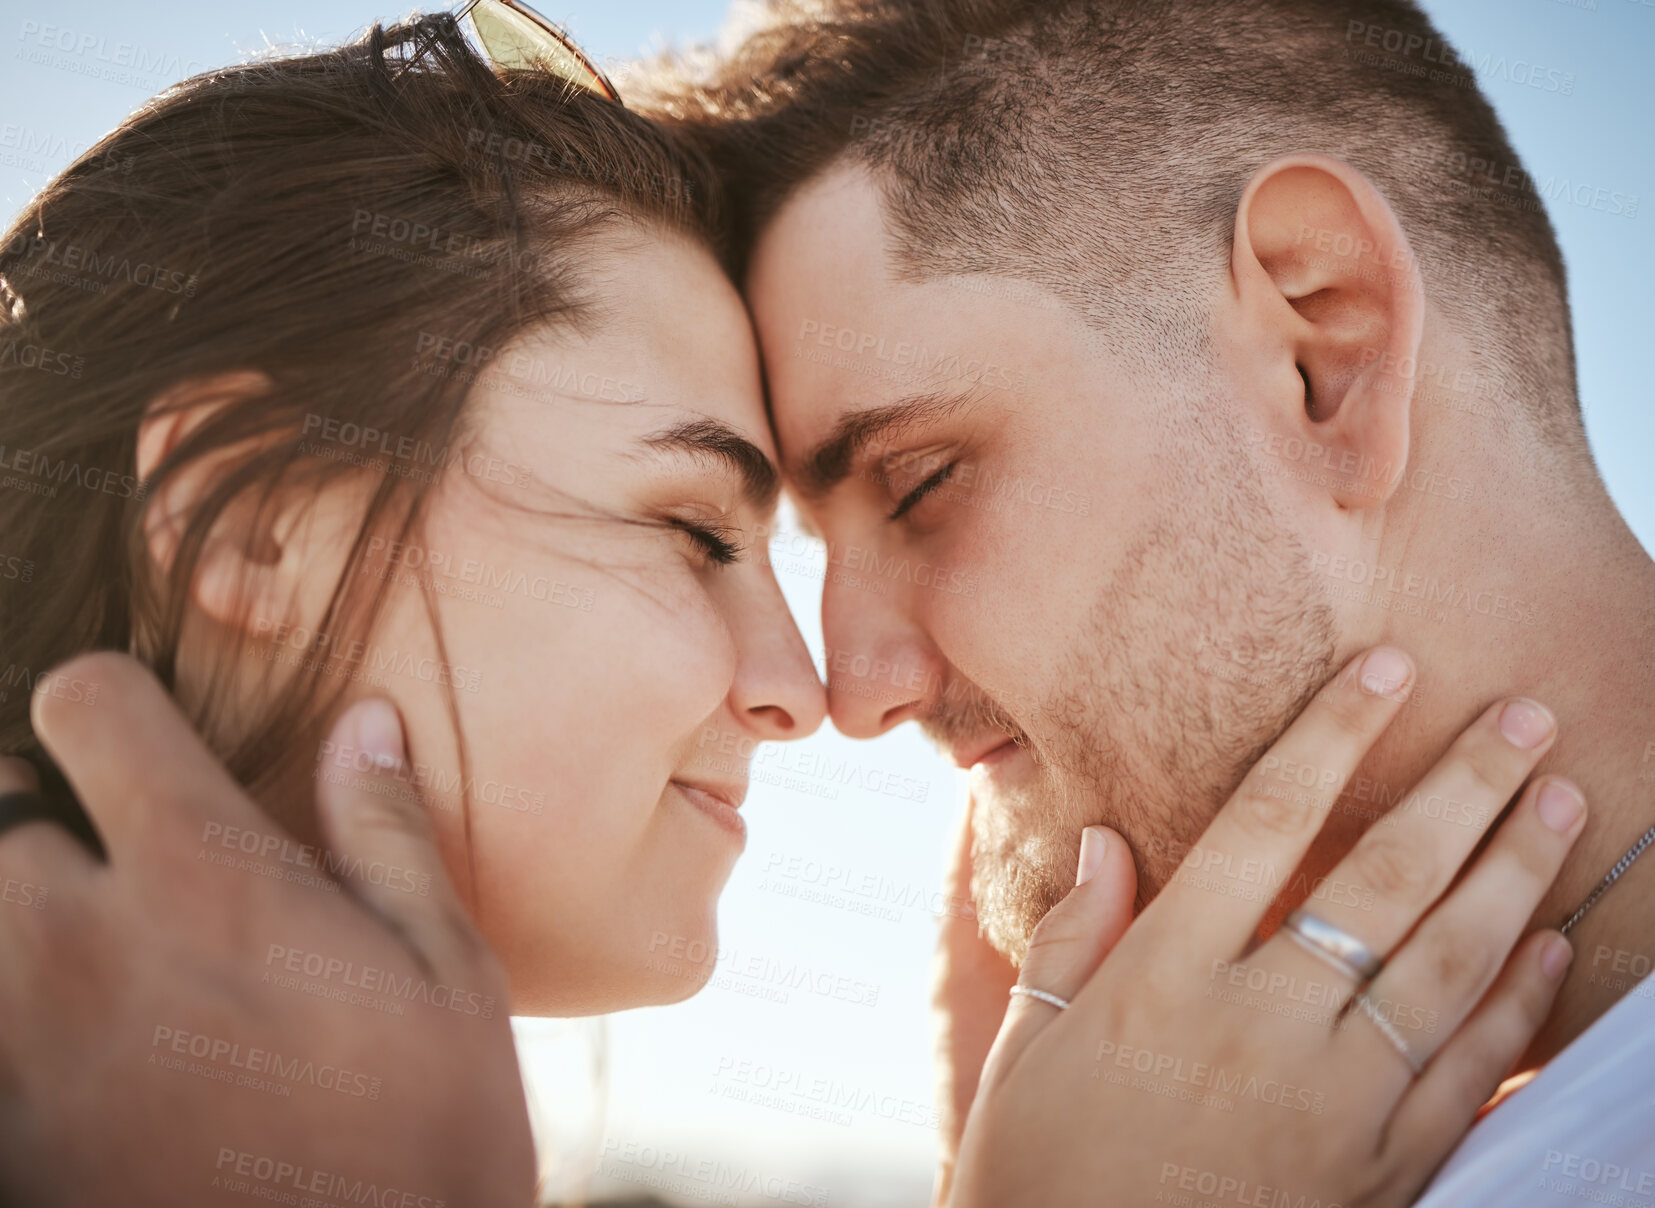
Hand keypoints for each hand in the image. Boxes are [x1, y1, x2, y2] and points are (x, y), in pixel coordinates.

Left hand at [0, 652, 536, 1206]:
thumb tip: (365, 720)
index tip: (144, 740)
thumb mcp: (449, 973)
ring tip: (106, 956)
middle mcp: (85, 944)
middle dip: (36, 812)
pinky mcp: (12, 1132)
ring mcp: (26, 1046)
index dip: (108, 703)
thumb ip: (388, 832)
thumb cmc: (425, 1139)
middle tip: (114, 859)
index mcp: (208, 879)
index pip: (82, 703)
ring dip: (26, 917)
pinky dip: (25, 1016)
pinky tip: (105, 1048)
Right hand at [951, 648, 1583, 1206]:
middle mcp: (1259, 1028)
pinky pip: (1465, 1074)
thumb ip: (1075, 939)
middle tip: (1524, 715)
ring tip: (1561, 799)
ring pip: (1446, 967)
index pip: (1263, 827)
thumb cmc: (1043, 1174)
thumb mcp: (1029, 1050)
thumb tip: (1106, 839)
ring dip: (1513, 876)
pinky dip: (1515, 1008)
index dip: (1330, 739)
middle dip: (1462, 789)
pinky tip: (1547, 946)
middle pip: (1381, 883)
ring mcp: (1331, 1103)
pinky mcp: (1377, 1172)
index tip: (1385, 670)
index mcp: (1164, 981)